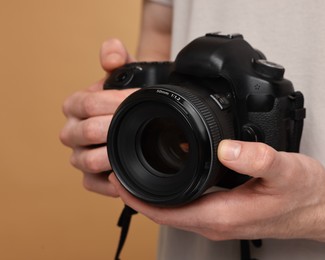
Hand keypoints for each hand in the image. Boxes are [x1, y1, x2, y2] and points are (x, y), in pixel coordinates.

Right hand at [60, 39, 136, 196]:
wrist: (138, 114)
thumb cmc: (130, 95)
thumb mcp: (126, 71)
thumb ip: (117, 57)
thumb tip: (110, 56)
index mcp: (76, 105)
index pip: (86, 103)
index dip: (112, 100)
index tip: (138, 98)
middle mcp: (72, 132)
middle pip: (85, 133)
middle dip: (115, 127)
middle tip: (141, 123)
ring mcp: (79, 156)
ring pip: (85, 161)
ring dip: (111, 155)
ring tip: (135, 147)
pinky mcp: (90, 177)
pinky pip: (92, 184)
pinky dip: (109, 183)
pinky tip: (127, 175)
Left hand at [109, 139, 324, 240]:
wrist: (320, 210)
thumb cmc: (305, 196)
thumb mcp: (286, 171)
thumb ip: (257, 159)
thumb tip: (228, 147)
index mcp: (221, 215)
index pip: (166, 212)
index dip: (136, 196)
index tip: (116, 176)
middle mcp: (215, 221)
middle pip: (164, 212)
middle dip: (137, 193)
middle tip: (120, 166)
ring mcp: (219, 219)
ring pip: (174, 209)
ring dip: (152, 193)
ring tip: (137, 167)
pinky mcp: (224, 213)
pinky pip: (188, 205)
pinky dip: (171, 192)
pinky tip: (171, 174)